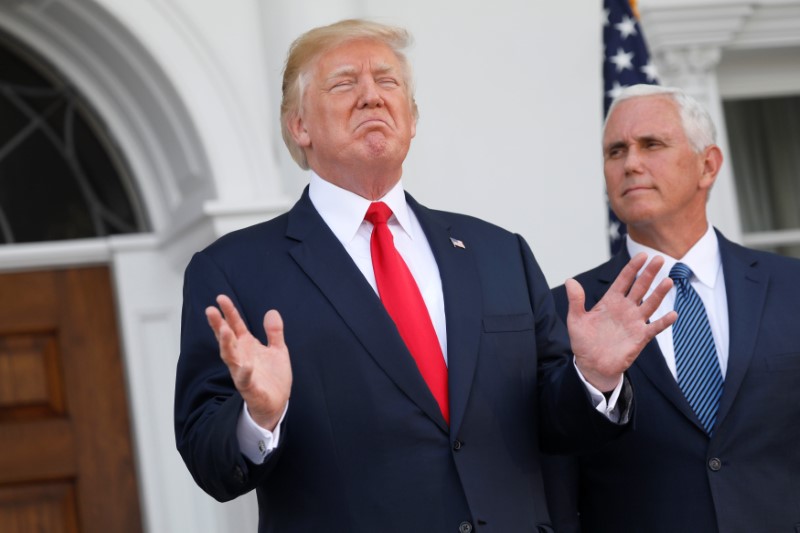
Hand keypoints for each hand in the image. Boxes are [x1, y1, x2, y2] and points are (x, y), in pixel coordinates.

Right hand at [205, 295, 291, 430]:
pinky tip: (247, 365)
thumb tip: (272, 311)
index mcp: (247, 346)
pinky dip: (245, 373)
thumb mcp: (278, 350)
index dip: (229, 312)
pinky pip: (245, 380)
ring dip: (226, 345)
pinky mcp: (250, 388)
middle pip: (227, 339)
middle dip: (219, 325)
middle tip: (210, 311)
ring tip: (225, 331)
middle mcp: (241, 357)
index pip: (235, 326)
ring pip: (231, 357)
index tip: (220, 298)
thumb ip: (274, 332)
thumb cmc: (273, 376)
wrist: (277, 404)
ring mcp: (243, 373)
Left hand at [566, 253, 675, 391]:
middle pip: (640, 287)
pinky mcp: (640, 337)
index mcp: (610, 301)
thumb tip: (570, 281)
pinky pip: (654, 328)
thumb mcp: (576, 320)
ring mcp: (634, 322)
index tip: (642, 256)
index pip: (624, 280)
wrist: (591, 365)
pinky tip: (672, 314)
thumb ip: (575, 301)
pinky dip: (664, 322)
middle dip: (649, 273)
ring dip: (659, 294)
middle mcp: (625, 308)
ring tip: (668, 281)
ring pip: (650, 304)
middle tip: (659, 259)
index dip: (633, 268)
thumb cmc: (584, 342)